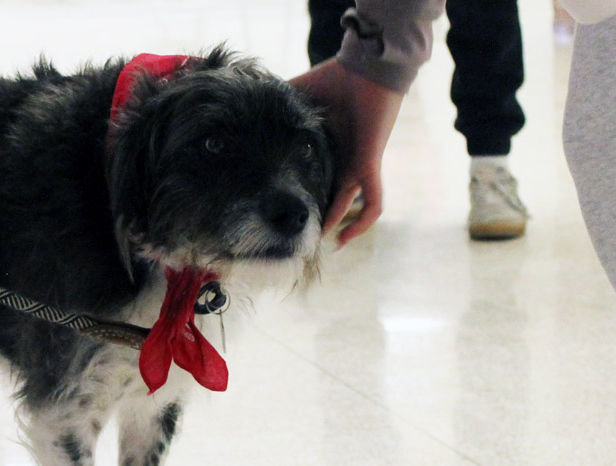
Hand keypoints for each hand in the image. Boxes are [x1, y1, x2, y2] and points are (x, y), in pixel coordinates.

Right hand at [289, 58, 403, 245]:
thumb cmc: (335, 79)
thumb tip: (242, 110)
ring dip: (335, 226)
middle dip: (315, 216)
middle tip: (294, 235)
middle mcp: (341, 160)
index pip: (310, 176)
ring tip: (315, 244)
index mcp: (324, 146)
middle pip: (329, 196)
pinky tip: (344, 240)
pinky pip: (373, 202)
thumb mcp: (296, 96)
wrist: (364, 69)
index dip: (298, 192)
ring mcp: (357, 166)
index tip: (278, 207)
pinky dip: (363, 222)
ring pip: (348, 206)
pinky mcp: (369, 166)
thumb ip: (276, 106)